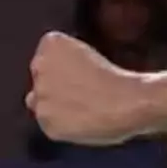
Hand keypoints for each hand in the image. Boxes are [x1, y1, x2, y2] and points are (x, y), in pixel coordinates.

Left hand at [25, 31, 155, 145]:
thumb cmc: (119, 77)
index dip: (63, 65)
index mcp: (51, 42)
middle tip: (80, 92)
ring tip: (81, 109)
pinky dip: (61, 126)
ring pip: (39, 102)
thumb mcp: (89, 53)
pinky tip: (81, 123)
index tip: (81, 71)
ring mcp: (40, 95)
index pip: (47, 54)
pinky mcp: (45, 121)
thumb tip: (61, 82)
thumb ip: (67, 62)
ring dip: (53, 105)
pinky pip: (49, 124)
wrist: (127, 102)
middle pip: (40, 77)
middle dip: (53, 84)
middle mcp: (39, 65)